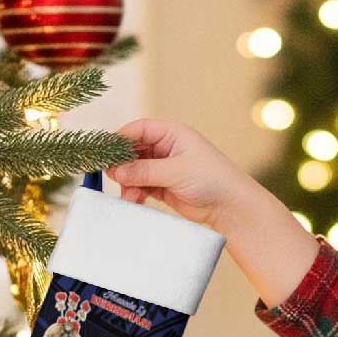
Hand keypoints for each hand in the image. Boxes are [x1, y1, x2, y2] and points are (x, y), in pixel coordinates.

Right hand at [105, 118, 256, 236]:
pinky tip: (134, 201)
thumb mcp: (176, 171)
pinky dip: (135, 193)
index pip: (140, 129)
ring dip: (128, 182)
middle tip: (112, 177)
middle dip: (122, 164)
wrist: (230, 207)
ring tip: (128, 196)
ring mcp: (164, 168)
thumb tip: (116, 171)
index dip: (122, 139)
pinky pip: (141, 186)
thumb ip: (145, 171)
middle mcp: (167, 149)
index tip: (107, 152)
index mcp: (172, 134)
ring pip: (136, 171)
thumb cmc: (212, 180)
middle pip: (134, 151)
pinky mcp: (164, 187)